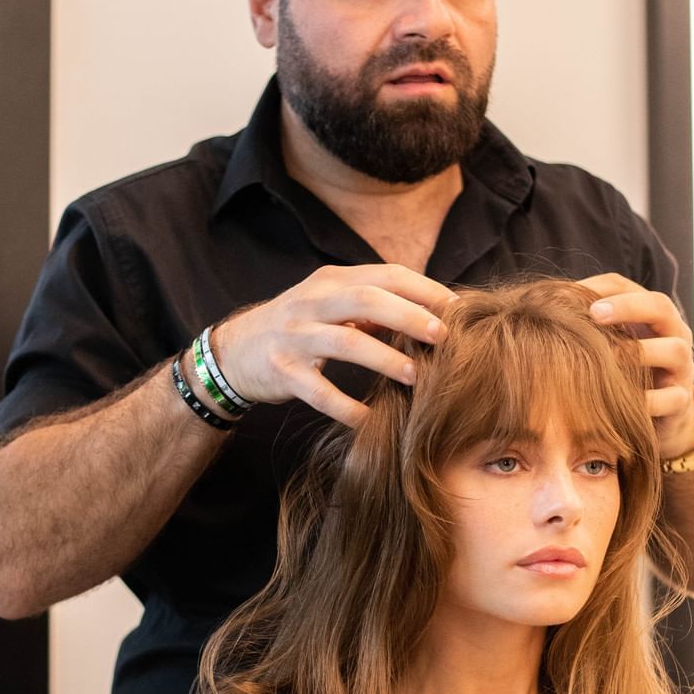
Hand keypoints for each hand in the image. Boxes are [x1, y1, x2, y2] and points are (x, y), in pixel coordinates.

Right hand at [211, 264, 451, 428]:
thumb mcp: (331, 304)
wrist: (235, 352)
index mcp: (331, 281)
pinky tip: (371, 419)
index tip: (458, 309)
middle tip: (444, 337)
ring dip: (385, 359)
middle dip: (409, 316)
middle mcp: (312, 303)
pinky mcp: (283, 373)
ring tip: (417, 377)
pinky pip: (321, 393)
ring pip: (345, 342)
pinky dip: (348, 408)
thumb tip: (433, 314)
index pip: (385, 274)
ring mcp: (294, 337)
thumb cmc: (298, 327)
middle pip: (366, 300)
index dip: (424, 289)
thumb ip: (374, 306)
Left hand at [580, 273, 693, 460]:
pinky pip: (671, 398)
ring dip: (640, 352)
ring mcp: (681, 368)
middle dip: (627, 307)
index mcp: (651, 315)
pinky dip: (648, 400)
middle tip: (593, 314)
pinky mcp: (681, 402)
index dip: (599, 288)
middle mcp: (674, 335)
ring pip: (674, 350)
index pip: (628, 287)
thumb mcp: (608, 345)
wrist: (662, 415)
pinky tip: (623, 402)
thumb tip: (539, 307)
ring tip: (608, 358)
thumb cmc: (624, 373)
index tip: (569, 294)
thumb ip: (585, 327)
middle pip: (660, 307)